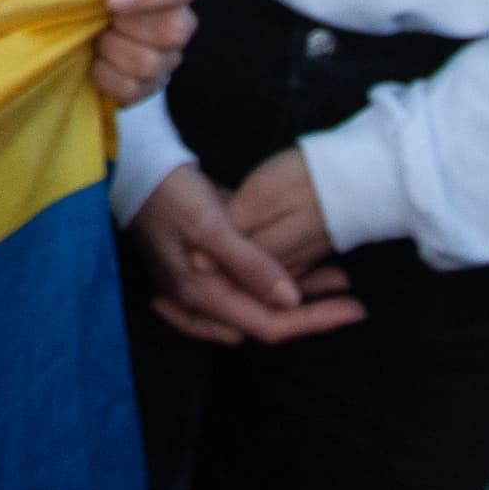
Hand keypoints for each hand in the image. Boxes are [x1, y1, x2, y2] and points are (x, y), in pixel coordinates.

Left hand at [91, 0, 200, 106]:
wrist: (59, 27)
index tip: (112, 1)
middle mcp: (178, 19)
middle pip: (174, 31)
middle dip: (126, 27)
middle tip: (101, 20)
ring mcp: (168, 57)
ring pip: (150, 62)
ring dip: (111, 50)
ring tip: (95, 40)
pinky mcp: (150, 86)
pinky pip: (133, 88)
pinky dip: (104, 76)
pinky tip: (93, 62)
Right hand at [128, 163, 364, 346]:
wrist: (134, 164)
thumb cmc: (170, 193)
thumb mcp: (210, 224)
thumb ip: (248, 264)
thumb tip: (291, 301)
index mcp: (203, 294)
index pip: (270, 324)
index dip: (315, 320)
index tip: (354, 309)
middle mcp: (202, 297)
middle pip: (264, 321)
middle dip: (310, 312)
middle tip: (349, 299)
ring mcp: (200, 283)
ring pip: (257, 304)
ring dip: (296, 295)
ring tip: (336, 280)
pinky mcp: (203, 265)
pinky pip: (245, 286)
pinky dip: (273, 283)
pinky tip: (299, 272)